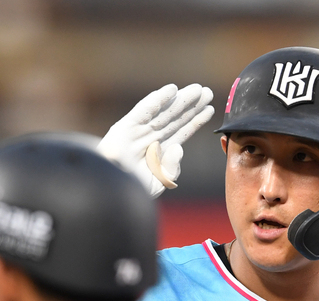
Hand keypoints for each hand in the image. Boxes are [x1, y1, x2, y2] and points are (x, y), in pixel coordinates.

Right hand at [97, 83, 213, 197]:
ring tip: (197, 89)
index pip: (181, 132)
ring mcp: (137, 131)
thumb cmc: (131, 189)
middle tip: (207, 92)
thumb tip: (179, 148)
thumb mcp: (159, 183)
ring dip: (180, 99)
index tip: (210, 109)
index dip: (195, 120)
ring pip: (163, 112)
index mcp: (159, 151)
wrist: (108, 192)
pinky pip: (143, 111)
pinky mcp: (124, 127)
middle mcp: (150, 138)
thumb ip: (172, 169)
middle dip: (191, 105)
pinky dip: (156, 100)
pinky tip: (171, 90)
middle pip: (175, 118)